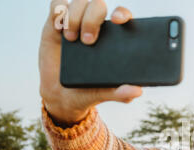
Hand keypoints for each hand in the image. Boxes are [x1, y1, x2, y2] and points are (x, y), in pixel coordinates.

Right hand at [39, 0, 141, 126]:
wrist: (61, 96)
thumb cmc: (87, 91)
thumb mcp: (104, 93)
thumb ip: (120, 93)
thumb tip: (137, 91)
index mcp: (113, 40)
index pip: (121, 16)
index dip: (121, 12)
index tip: (118, 21)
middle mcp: (95, 27)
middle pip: (98, 6)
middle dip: (93, 19)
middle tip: (88, 42)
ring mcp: (76, 23)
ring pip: (79, 2)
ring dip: (76, 16)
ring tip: (71, 39)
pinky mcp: (56, 25)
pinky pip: (57, 6)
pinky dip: (59, 11)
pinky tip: (59, 27)